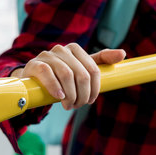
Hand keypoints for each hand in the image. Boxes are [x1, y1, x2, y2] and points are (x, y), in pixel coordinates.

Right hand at [11, 43, 125, 109]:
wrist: (32, 80)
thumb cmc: (60, 75)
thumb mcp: (81, 68)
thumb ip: (102, 60)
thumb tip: (123, 53)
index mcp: (75, 49)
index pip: (93, 70)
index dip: (95, 88)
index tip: (90, 100)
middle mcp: (62, 49)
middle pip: (81, 74)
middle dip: (83, 94)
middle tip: (78, 105)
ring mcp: (47, 55)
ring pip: (66, 74)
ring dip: (70, 95)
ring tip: (69, 105)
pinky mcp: (35, 64)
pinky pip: (47, 74)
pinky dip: (55, 87)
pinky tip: (59, 97)